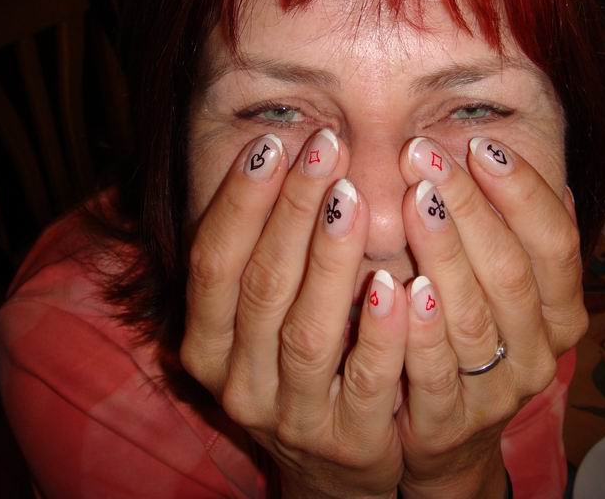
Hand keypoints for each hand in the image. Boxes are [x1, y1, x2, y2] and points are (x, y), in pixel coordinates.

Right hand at [180, 130, 406, 497]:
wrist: (335, 461)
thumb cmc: (302, 363)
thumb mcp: (267, 317)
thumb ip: (265, 253)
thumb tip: (277, 151)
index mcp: (208, 345)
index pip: (212, 263)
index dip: (239, 201)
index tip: (273, 144)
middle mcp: (239, 383)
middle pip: (260, 287)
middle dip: (290, 211)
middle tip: (323, 149)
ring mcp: (293, 418)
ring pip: (307, 331)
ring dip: (328, 260)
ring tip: (350, 197)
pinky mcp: (350, 442)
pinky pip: (366, 382)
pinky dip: (379, 332)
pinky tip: (396, 281)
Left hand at [395, 137, 585, 497]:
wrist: (445, 431)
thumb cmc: (469, 334)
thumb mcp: (497, 284)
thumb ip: (504, 228)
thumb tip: (503, 144)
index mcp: (561, 313)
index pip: (556, 243)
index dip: (523, 191)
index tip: (480, 145)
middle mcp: (539, 353)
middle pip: (510, 271)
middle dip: (469, 206)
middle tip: (425, 153)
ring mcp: (496, 393)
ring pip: (472, 315)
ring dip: (443, 251)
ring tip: (414, 196)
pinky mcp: (449, 422)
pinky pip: (433, 373)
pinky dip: (418, 327)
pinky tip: (394, 283)